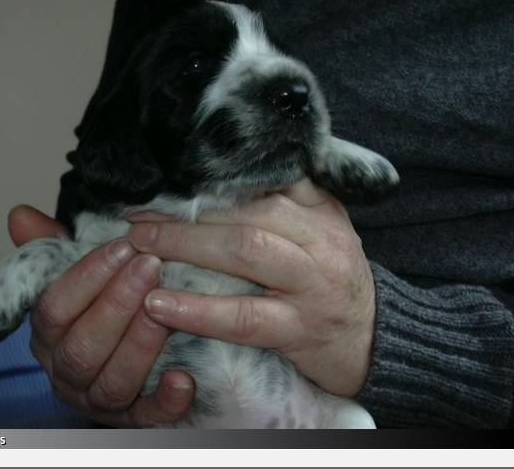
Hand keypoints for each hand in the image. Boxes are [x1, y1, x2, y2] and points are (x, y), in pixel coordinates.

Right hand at [8, 205, 194, 426]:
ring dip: (139, 344)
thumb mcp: (79, 278)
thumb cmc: (101, 311)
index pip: (54, 308)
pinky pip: (148, 419)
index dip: (88, 276)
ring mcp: (101, 400)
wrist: (131, 366)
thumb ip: (52, 250)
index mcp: (50, 336)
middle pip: (80, 347)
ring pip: (111, 383)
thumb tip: (21, 215)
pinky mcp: (136, 421)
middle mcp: (68, 372)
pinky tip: (184, 377)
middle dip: (116, 304)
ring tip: (165, 310)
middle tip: (150, 267)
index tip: (125, 245)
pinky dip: (165, 401)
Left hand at [127, 179, 375, 396]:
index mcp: (322, 210)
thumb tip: (228, 175)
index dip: (211, 178)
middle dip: (188, 210)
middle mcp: (320, 240)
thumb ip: (290, 199)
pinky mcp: (299, 329)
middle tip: (138, 212)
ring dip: (185, 244)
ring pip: (244, 251)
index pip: (264, 180)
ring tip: (140, 245)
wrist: (374, 339)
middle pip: (247, 212)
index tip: (168, 178)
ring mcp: (312, 285)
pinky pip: (243, 317)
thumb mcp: (324, 229)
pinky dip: (198, 310)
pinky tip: (158, 305)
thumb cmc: (333, 279)